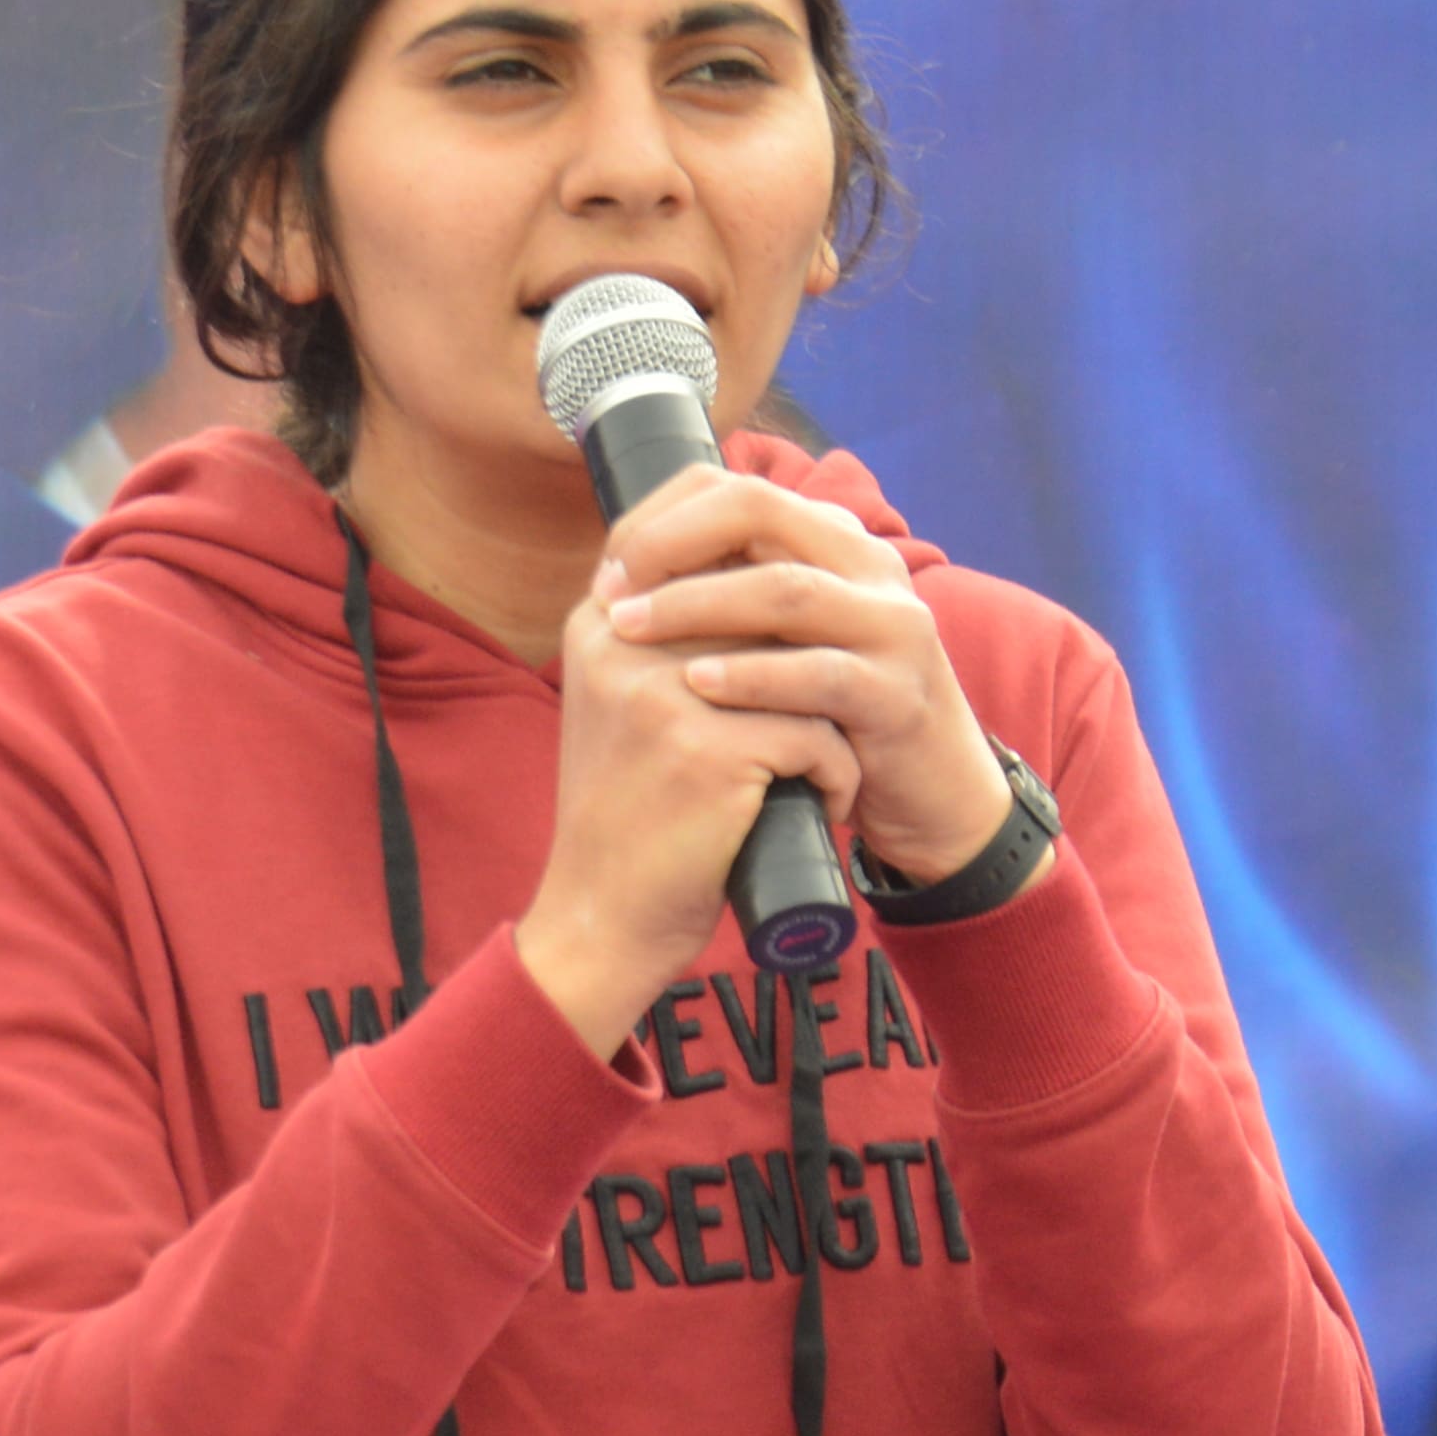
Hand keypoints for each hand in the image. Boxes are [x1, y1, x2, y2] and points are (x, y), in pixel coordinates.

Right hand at [514, 529, 865, 1057]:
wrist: (603, 918)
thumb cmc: (632, 813)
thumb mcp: (621, 703)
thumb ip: (665, 632)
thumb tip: (756, 561)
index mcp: (600, 619)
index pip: (686, 517)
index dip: (761, 557)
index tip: (795, 624)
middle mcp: (622, 639)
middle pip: (765, 598)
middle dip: (810, 660)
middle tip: (816, 719)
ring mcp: (662, 691)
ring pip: (803, 664)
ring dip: (830, 718)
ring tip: (821, 765)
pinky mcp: (706, 749)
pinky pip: (818, 734)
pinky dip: (835, 776)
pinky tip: (819, 807)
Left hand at [586, 468, 1018, 885]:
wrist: (928, 792)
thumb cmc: (835, 714)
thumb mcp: (786, 639)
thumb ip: (736, 592)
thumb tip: (629, 562)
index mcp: (837, 541)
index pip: (741, 491)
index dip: (666, 520)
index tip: (610, 569)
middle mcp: (871, 567)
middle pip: (761, 513)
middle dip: (673, 545)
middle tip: (611, 590)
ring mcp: (893, 627)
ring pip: (785, 590)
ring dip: (696, 605)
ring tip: (629, 630)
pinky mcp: (897, 694)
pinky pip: (818, 674)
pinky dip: (751, 677)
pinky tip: (696, 684)